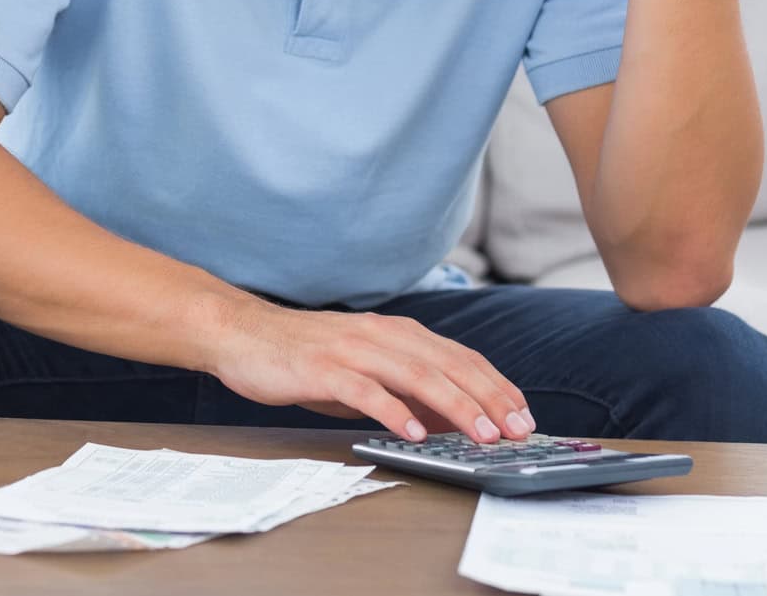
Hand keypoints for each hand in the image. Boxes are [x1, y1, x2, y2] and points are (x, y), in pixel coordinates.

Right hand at [206, 297, 536, 442]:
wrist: (243, 334)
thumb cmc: (305, 356)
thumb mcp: (365, 370)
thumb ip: (405, 389)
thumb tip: (451, 419)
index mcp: (395, 332)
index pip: (459, 356)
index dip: (495, 384)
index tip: (523, 413)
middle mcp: (380, 335)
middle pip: (447, 365)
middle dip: (489, 398)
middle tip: (518, 429)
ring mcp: (352, 349)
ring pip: (416, 375)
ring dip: (455, 404)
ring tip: (482, 433)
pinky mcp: (323, 368)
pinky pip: (366, 391)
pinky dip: (394, 410)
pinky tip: (415, 432)